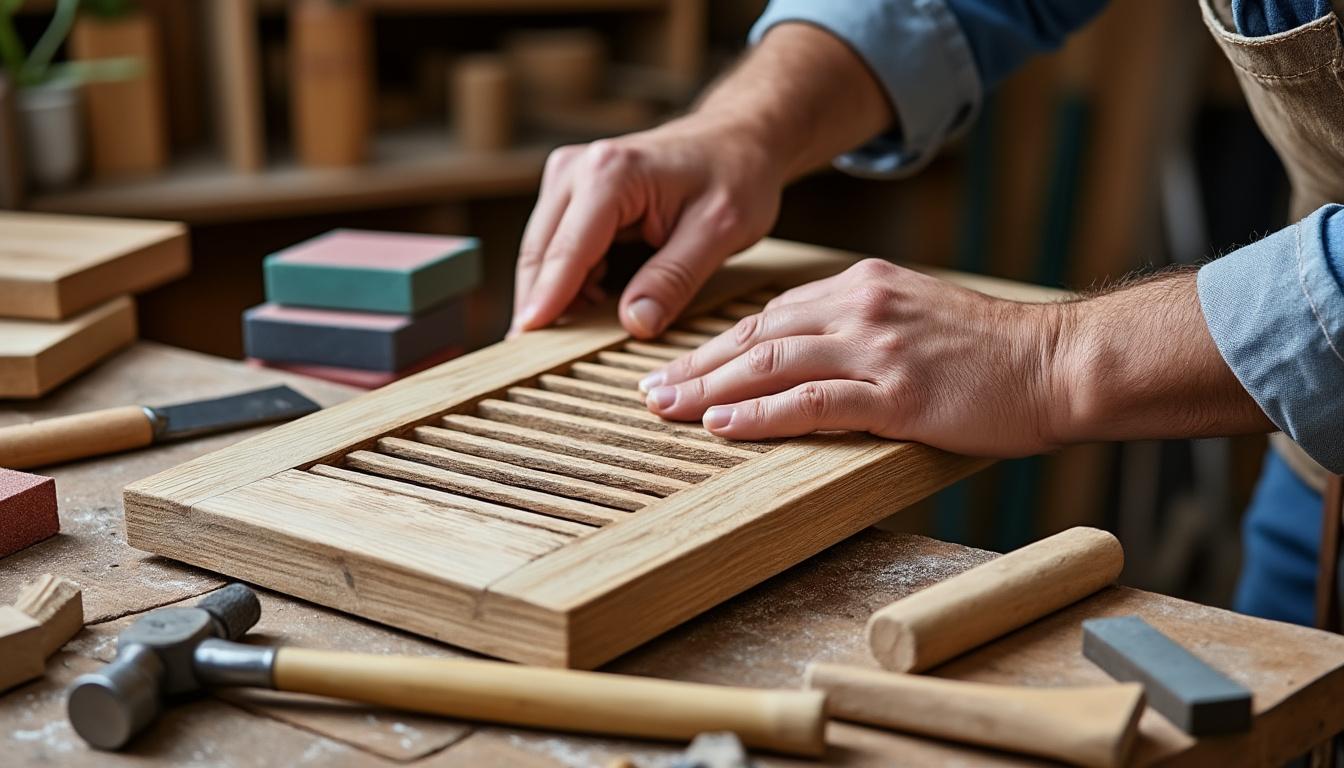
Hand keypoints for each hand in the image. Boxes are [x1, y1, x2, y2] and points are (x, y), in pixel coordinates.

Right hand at [510, 22, 895, 338]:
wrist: (738, 138)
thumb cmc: (736, 176)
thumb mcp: (719, 232)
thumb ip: (674, 278)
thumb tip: (635, 324)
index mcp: (610, 174)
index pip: (566, 253)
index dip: (546, 302)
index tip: (524, 345)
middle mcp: (577, 168)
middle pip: (540, 253)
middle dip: (538, 305)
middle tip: (535, 360)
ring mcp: (569, 175)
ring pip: (541, 251)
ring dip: (551, 295)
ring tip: (564, 343)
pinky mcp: (572, 189)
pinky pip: (556, 245)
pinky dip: (565, 279)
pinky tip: (586, 310)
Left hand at [638, 259, 1067, 456]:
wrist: (1058, 362)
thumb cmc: (991, 351)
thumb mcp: (916, 315)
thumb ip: (861, 325)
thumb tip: (803, 356)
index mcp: (863, 286)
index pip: (770, 317)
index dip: (717, 346)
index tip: (678, 368)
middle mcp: (862, 306)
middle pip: (758, 337)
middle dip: (697, 367)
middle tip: (650, 393)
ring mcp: (878, 347)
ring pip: (773, 364)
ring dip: (712, 390)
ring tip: (668, 411)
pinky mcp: (897, 391)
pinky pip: (812, 402)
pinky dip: (762, 414)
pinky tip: (724, 425)